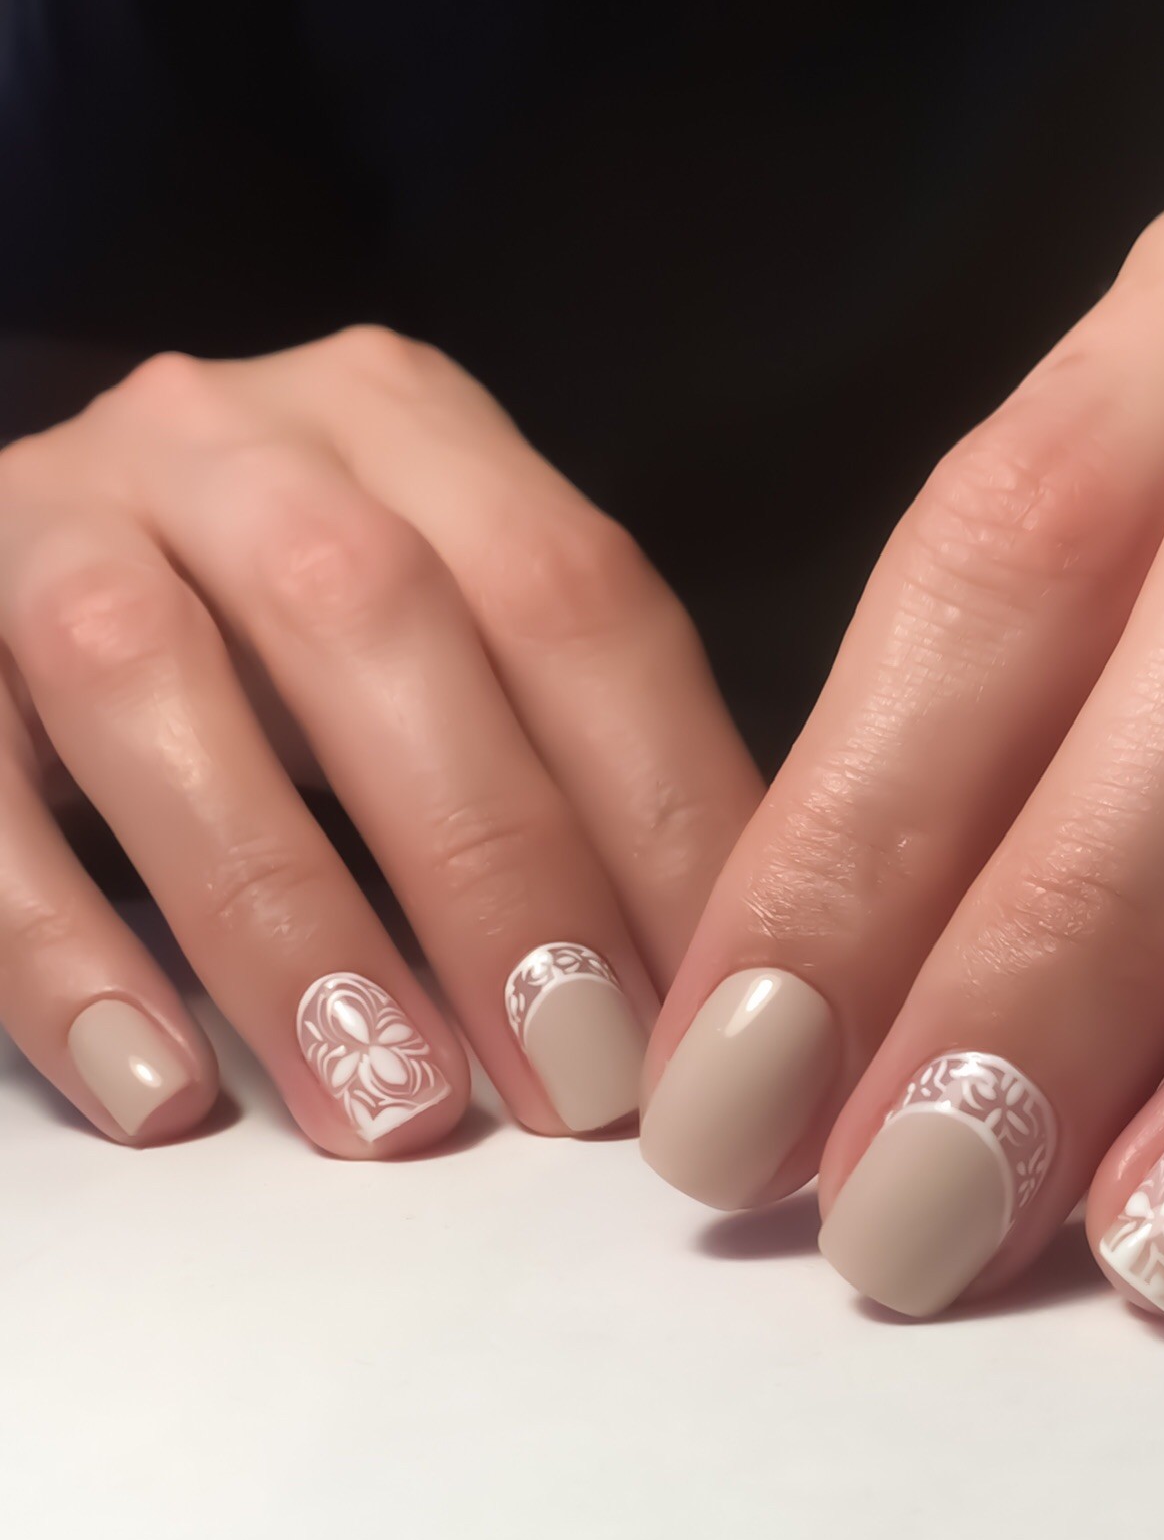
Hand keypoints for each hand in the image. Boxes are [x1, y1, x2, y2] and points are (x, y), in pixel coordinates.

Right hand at [0, 327, 759, 1151]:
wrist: (64, 558)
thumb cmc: (307, 644)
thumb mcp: (455, 647)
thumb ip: (571, 762)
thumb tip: (707, 981)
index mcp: (413, 430)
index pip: (575, 597)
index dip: (661, 812)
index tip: (721, 1012)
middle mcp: (230, 438)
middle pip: (375, 619)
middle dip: (491, 867)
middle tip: (578, 1080)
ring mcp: (48, 515)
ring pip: (147, 686)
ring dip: (287, 925)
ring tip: (391, 1110)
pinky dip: (58, 952)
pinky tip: (157, 1094)